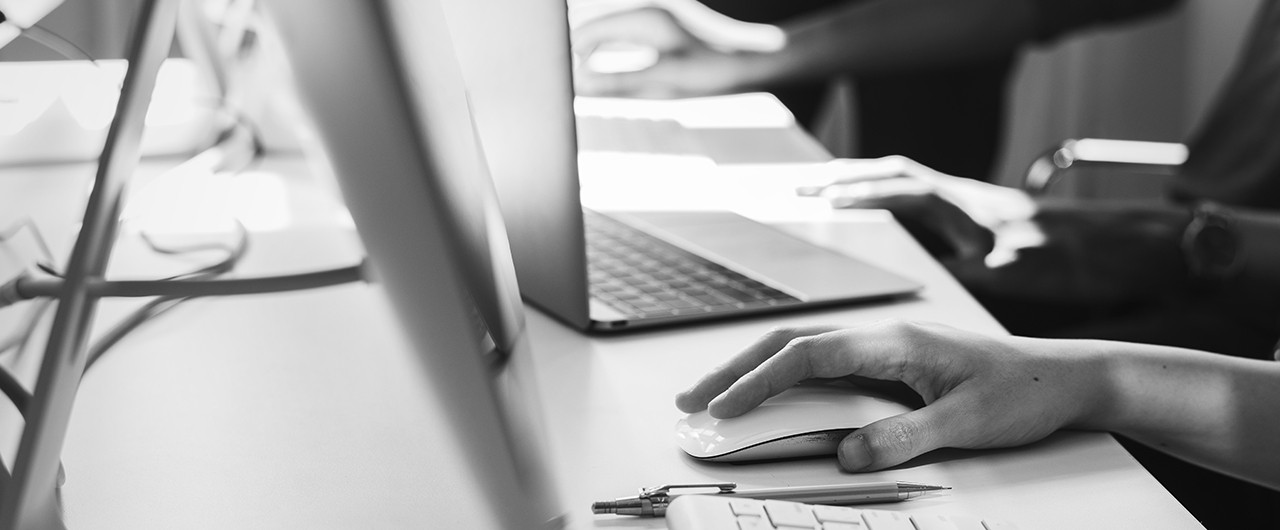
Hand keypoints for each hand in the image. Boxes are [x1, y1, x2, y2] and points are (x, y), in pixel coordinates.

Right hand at [570, 3, 780, 97]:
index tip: (559, 80)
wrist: (747, 64)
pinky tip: (604, 66)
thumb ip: (618, 82)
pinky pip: (623, 33)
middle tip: (563, 81)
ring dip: (593, 50)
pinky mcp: (661, 26)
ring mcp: (654, 17)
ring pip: (609, 30)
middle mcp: (647, 13)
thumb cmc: (709, 74)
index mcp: (645, 21)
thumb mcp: (662, 83)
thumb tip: (580, 85)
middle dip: (577, 52)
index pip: (590, 32)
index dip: (569, 55)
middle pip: (596, 27)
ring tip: (580, 77)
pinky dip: (610, 48)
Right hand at [675, 321, 1102, 471]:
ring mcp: (886, 346)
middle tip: (693, 399)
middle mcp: (883, 336)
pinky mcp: (893, 360)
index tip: (723, 409)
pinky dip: (788, 375)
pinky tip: (775, 392)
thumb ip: (904, 437)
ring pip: (804, 349)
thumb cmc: (1022, 393)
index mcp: (894, 342)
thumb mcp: (966, 424)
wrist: (1066, 377)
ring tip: (717, 395)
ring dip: (757, 369)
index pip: (808, 355)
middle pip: (791, 343)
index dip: (759, 382)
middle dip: (736, 369)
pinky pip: (827, 362)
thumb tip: (847, 456)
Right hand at [804, 157, 1191, 304]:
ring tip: (832, 192)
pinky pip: (927, 198)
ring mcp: (976, 207)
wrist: (1131, 253)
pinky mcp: (985, 220)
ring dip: (870, 184)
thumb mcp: (1014, 279)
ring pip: (911, 183)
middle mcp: (968, 201)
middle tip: (808, 188)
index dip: (854, 198)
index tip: (818, 201)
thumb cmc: (1080, 266)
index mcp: (968, 209)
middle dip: (848, 181)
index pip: (898, 194)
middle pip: (896, 177)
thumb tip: (909, 285)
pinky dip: (896, 199)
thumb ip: (958, 278)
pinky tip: (890, 216)